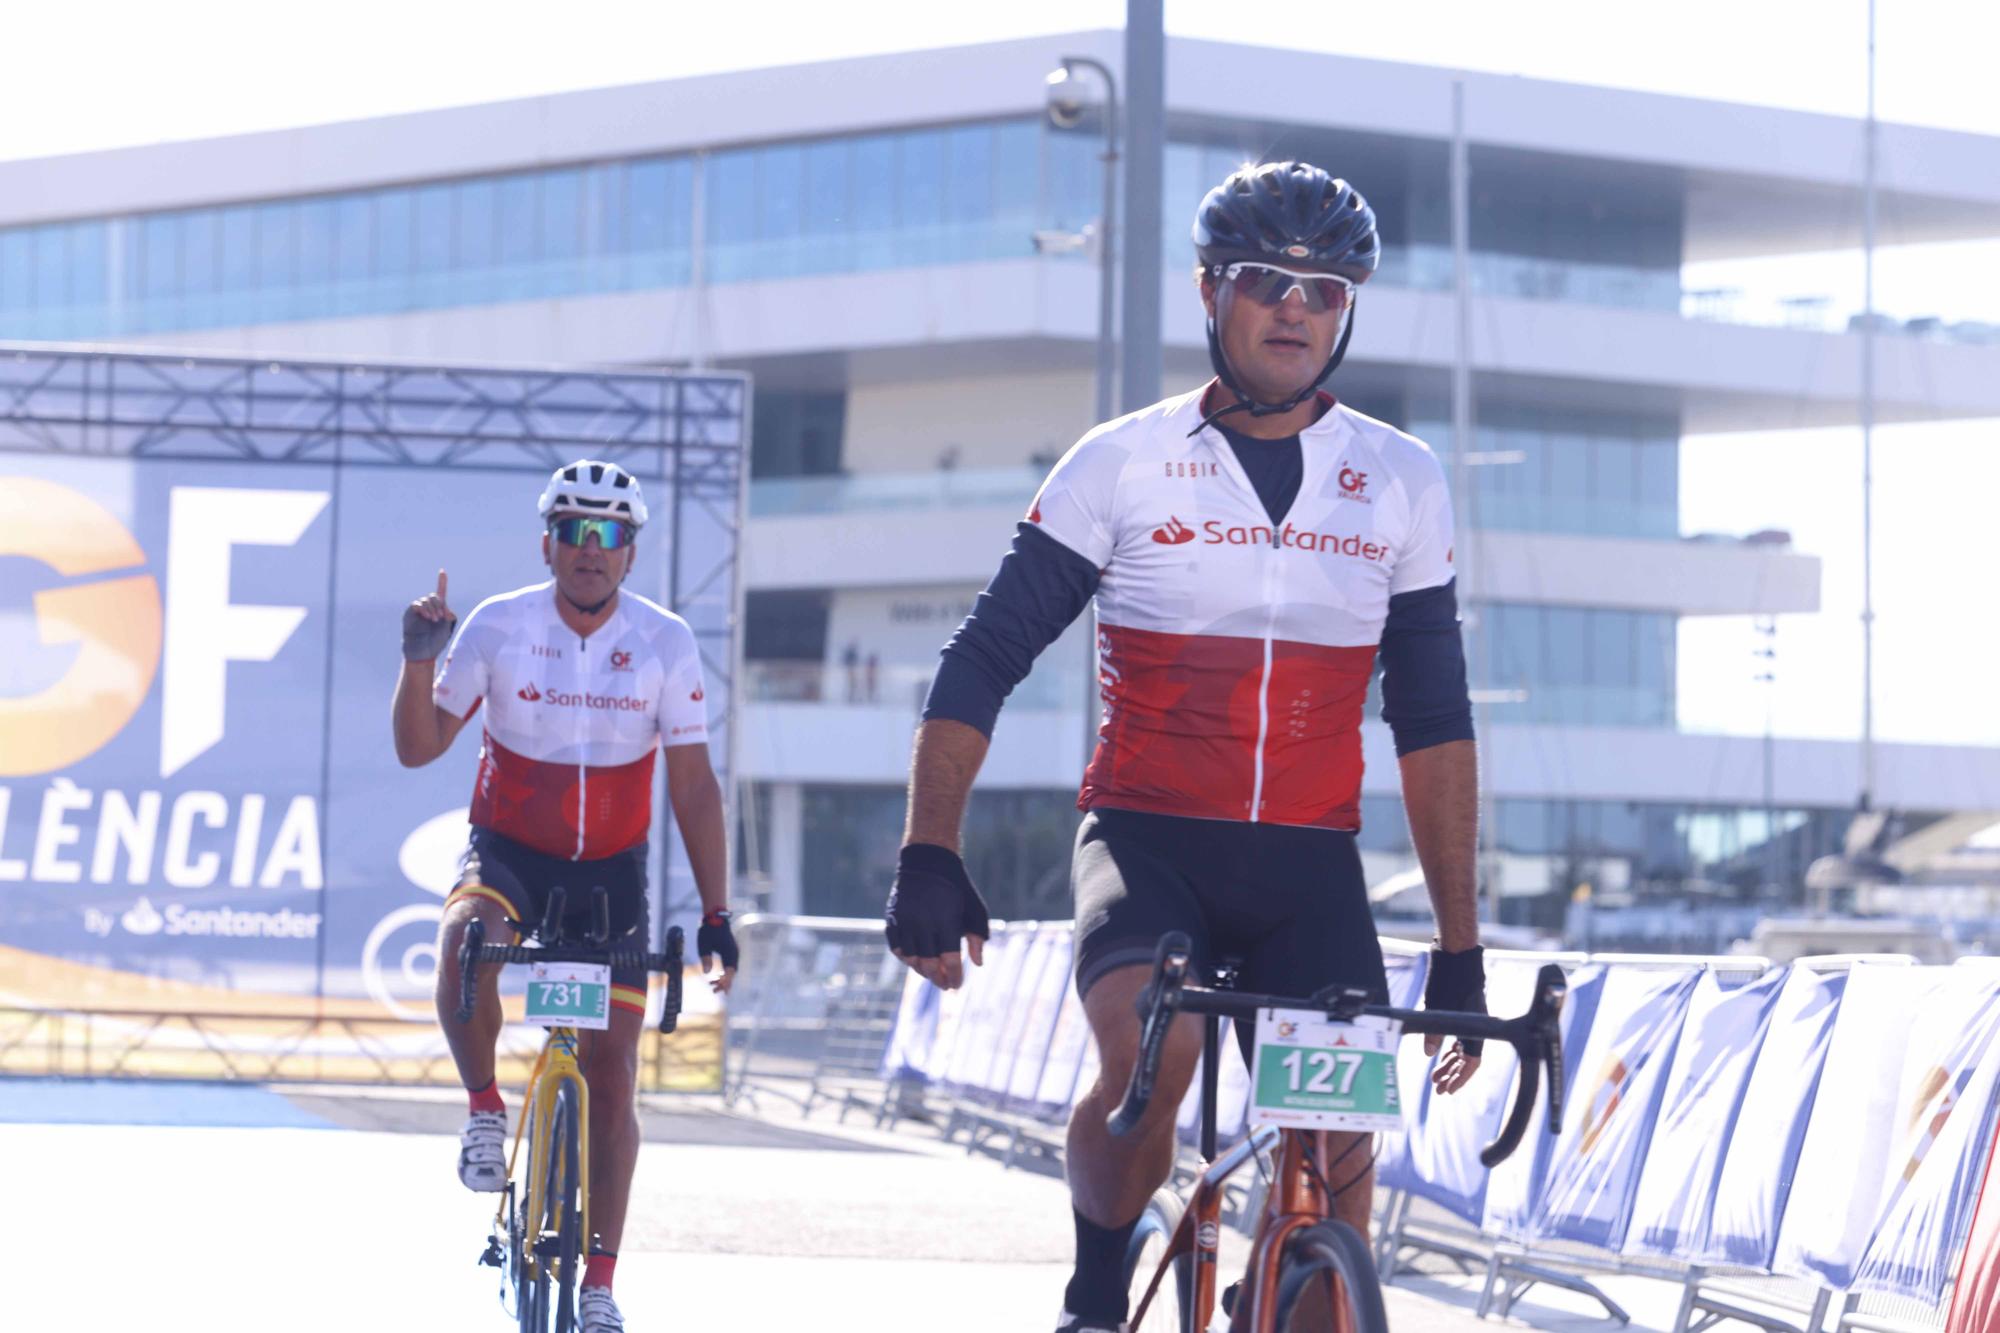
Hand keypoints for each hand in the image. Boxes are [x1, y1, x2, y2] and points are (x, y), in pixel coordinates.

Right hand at [403, 569, 455, 662]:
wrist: (423, 652)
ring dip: (432, 608)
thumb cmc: (435, 641)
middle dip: (439, 604)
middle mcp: (428, 608)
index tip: (442, 571)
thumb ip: (449, 616)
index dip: (441, 582)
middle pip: (434, 596)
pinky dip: (423, 608)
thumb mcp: (447, 628)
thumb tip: (447, 611)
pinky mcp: (410, 614)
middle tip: (441, 617)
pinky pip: (416, 604)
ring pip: (426, 600)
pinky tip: (426, 616)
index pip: (440, 592)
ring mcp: (419, 610)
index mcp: (439, 609)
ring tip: (434, 620)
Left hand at [697, 909, 736, 994]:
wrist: (715, 918)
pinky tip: (716, 976)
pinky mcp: (730, 951)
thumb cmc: (709, 931)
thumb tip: (707, 973)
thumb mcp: (704, 946)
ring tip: (713, 985)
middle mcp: (734, 953)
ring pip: (731, 970)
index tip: (718, 989)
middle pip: (732, 972)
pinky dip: (724, 972)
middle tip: (714, 990)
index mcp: (729, 952)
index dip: (725, 982)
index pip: (730, 971)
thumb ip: (706, 959)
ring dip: (724, 978)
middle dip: (724, 983)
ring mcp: (733, 952)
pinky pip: (730, 965)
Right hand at [884, 843, 988, 989]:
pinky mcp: (892, 918)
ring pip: (910, 959)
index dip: (954, 976)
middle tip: (944, 985)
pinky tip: (916, 961)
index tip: (957, 985)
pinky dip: (905, 958)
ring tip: (932, 973)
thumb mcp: (975, 909)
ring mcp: (905, 920)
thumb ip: (978, 937)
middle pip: (928, 964)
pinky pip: (896, 948)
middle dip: (938, 978)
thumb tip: (977, 964)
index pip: (950, 960)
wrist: (928, 862)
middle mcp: (923, 922)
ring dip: (921, 970)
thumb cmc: (957, 888)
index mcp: (946, 920)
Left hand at [1423, 943, 1485, 1094]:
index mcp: (1475, 1028)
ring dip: (1449, 1064)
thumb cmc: (1449, 979)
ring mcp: (1470, 1021)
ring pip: (1462, 1050)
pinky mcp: (1462, 1013)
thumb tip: (1429, 1054)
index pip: (1472, 1061)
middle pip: (1467, 1059)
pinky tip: (1439, 1056)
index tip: (1449, 1090)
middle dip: (1452, 1075)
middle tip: (1438, 1089)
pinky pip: (1459, 1037)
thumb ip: (1434, 1032)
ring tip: (1435, 1078)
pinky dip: (1449, 1048)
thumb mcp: (1438, 1007)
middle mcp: (1475, 1027)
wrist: (1457, 955)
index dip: (1461, 1078)